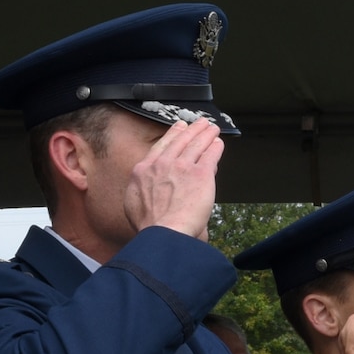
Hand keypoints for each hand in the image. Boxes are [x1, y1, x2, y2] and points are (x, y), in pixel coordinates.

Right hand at [124, 117, 222, 239]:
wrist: (162, 231)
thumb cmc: (149, 226)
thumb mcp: (134, 204)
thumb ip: (144, 193)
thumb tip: (151, 195)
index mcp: (143, 171)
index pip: (161, 147)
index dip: (172, 135)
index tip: (179, 127)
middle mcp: (162, 165)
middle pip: (180, 141)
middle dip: (192, 130)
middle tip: (200, 123)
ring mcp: (181, 167)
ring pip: (196, 145)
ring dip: (205, 134)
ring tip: (212, 128)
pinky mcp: (201, 174)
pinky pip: (210, 156)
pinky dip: (215, 148)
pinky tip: (219, 144)